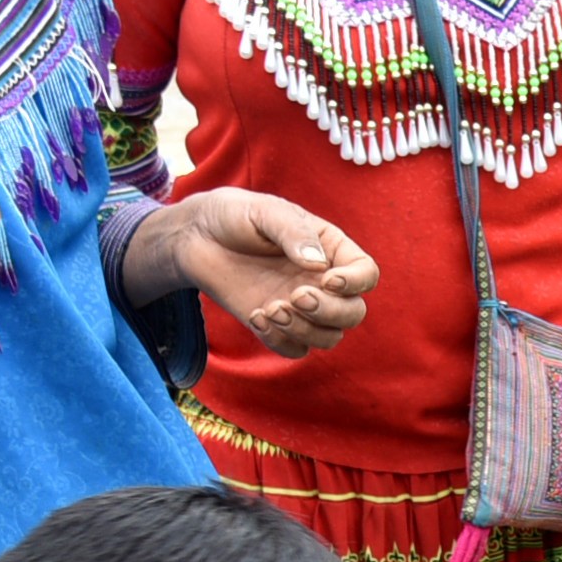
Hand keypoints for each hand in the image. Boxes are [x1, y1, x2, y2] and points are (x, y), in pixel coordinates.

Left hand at [142, 189, 373, 355]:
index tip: (328, 280)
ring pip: (329, 338)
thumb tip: (318, 264)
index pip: (365, 273)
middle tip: (296, 297)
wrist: (196, 237)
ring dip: (305, 330)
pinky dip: (280, 341)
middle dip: (330, 312)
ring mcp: (300, 307)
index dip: (356, 282)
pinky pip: (294, 350)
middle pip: (353, 313)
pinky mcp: (276, 325)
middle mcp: (322, 281)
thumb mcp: (265, 211)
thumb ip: (294, 233)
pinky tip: (256, 316)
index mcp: (330, 249)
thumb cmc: (234, 215)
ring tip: (271, 308)